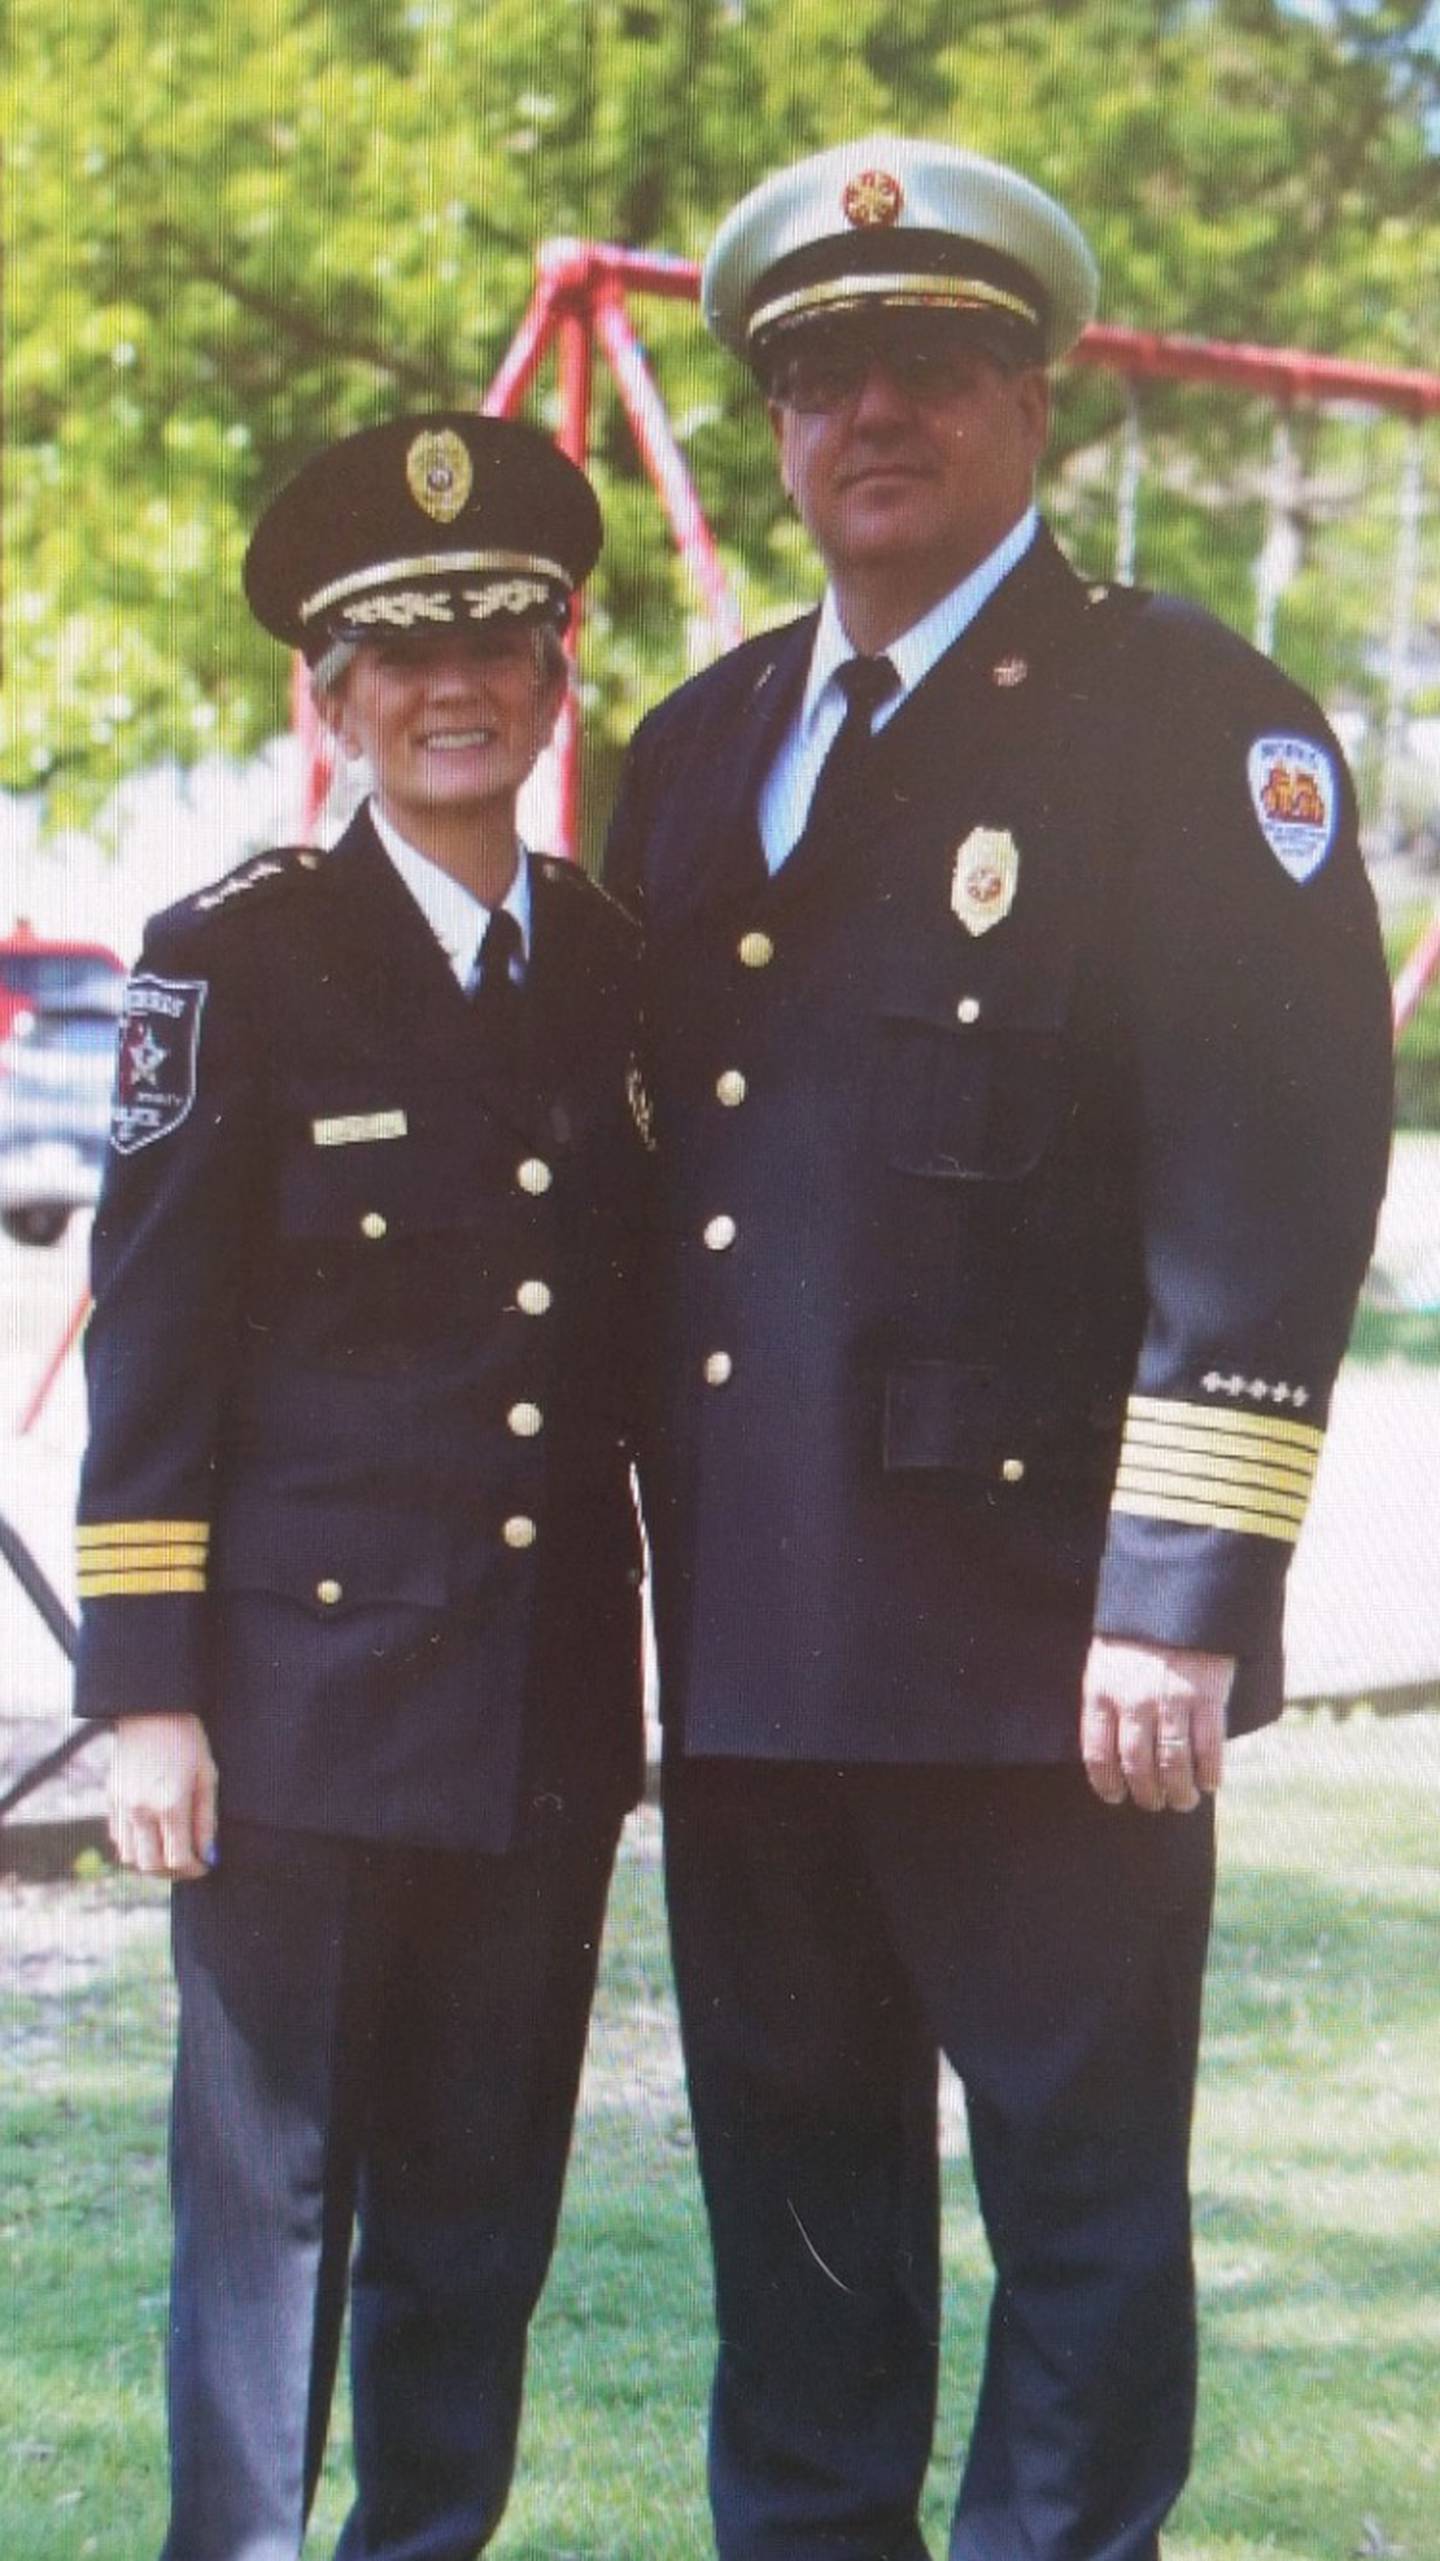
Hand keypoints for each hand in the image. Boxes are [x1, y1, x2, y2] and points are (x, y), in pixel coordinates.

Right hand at [108, 1714, 217, 1879]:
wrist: (150, 1710)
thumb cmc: (186, 1740)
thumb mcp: (207, 1777)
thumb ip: (206, 1820)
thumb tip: (208, 1855)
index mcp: (169, 1805)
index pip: (178, 1859)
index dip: (195, 1870)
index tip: (205, 1865)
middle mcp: (141, 1811)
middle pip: (151, 1867)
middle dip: (173, 1873)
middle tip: (188, 1864)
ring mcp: (122, 1807)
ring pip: (130, 1858)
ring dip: (151, 1863)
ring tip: (170, 1851)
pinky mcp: (110, 1799)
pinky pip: (118, 1838)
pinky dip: (134, 1846)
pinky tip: (151, 1835)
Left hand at [1080, 1640, 1233, 1812]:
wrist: (1180, 1594)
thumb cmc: (1139, 1628)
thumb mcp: (1106, 1658)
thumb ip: (1107, 1699)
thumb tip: (1110, 1747)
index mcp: (1102, 1691)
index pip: (1098, 1753)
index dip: (1106, 1783)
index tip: (1114, 1796)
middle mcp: (1133, 1701)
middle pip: (1136, 1765)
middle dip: (1146, 1793)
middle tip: (1154, 1803)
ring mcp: (1171, 1700)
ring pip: (1173, 1764)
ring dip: (1178, 1792)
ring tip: (1182, 1801)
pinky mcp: (1207, 1696)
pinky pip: (1208, 1748)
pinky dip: (1209, 1773)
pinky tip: (1209, 1783)